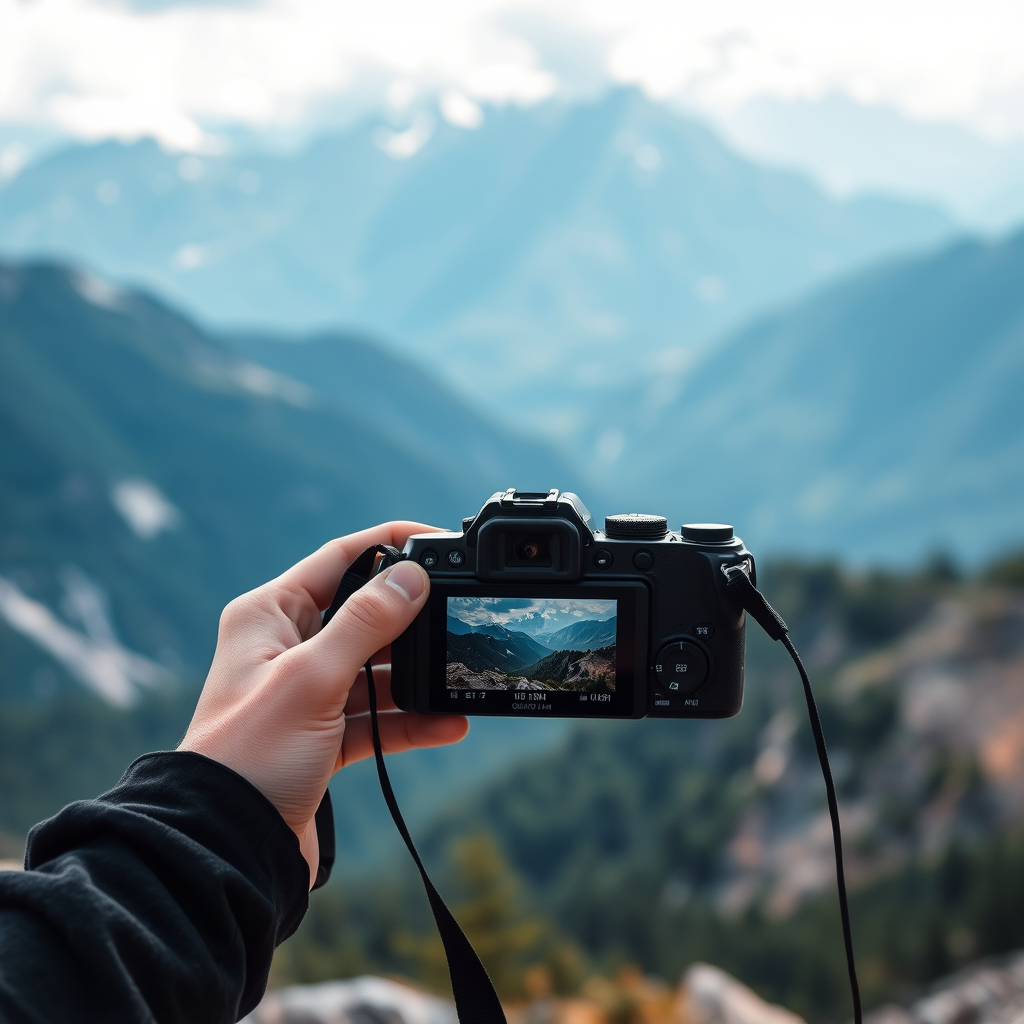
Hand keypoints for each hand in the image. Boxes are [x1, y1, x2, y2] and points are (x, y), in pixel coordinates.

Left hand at [178, 523, 468, 887]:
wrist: (225, 848)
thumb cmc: (250, 756)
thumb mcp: (312, 679)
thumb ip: (366, 623)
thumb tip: (412, 576)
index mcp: (269, 615)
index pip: (339, 559)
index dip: (390, 545)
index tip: (439, 542)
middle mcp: (286, 647)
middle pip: (363, 614)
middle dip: (411, 619)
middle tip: (456, 616)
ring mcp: (306, 693)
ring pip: (374, 669)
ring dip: (416, 677)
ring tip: (458, 678)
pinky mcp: (322, 736)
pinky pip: (376, 717)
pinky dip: (409, 721)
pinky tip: (448, 723)